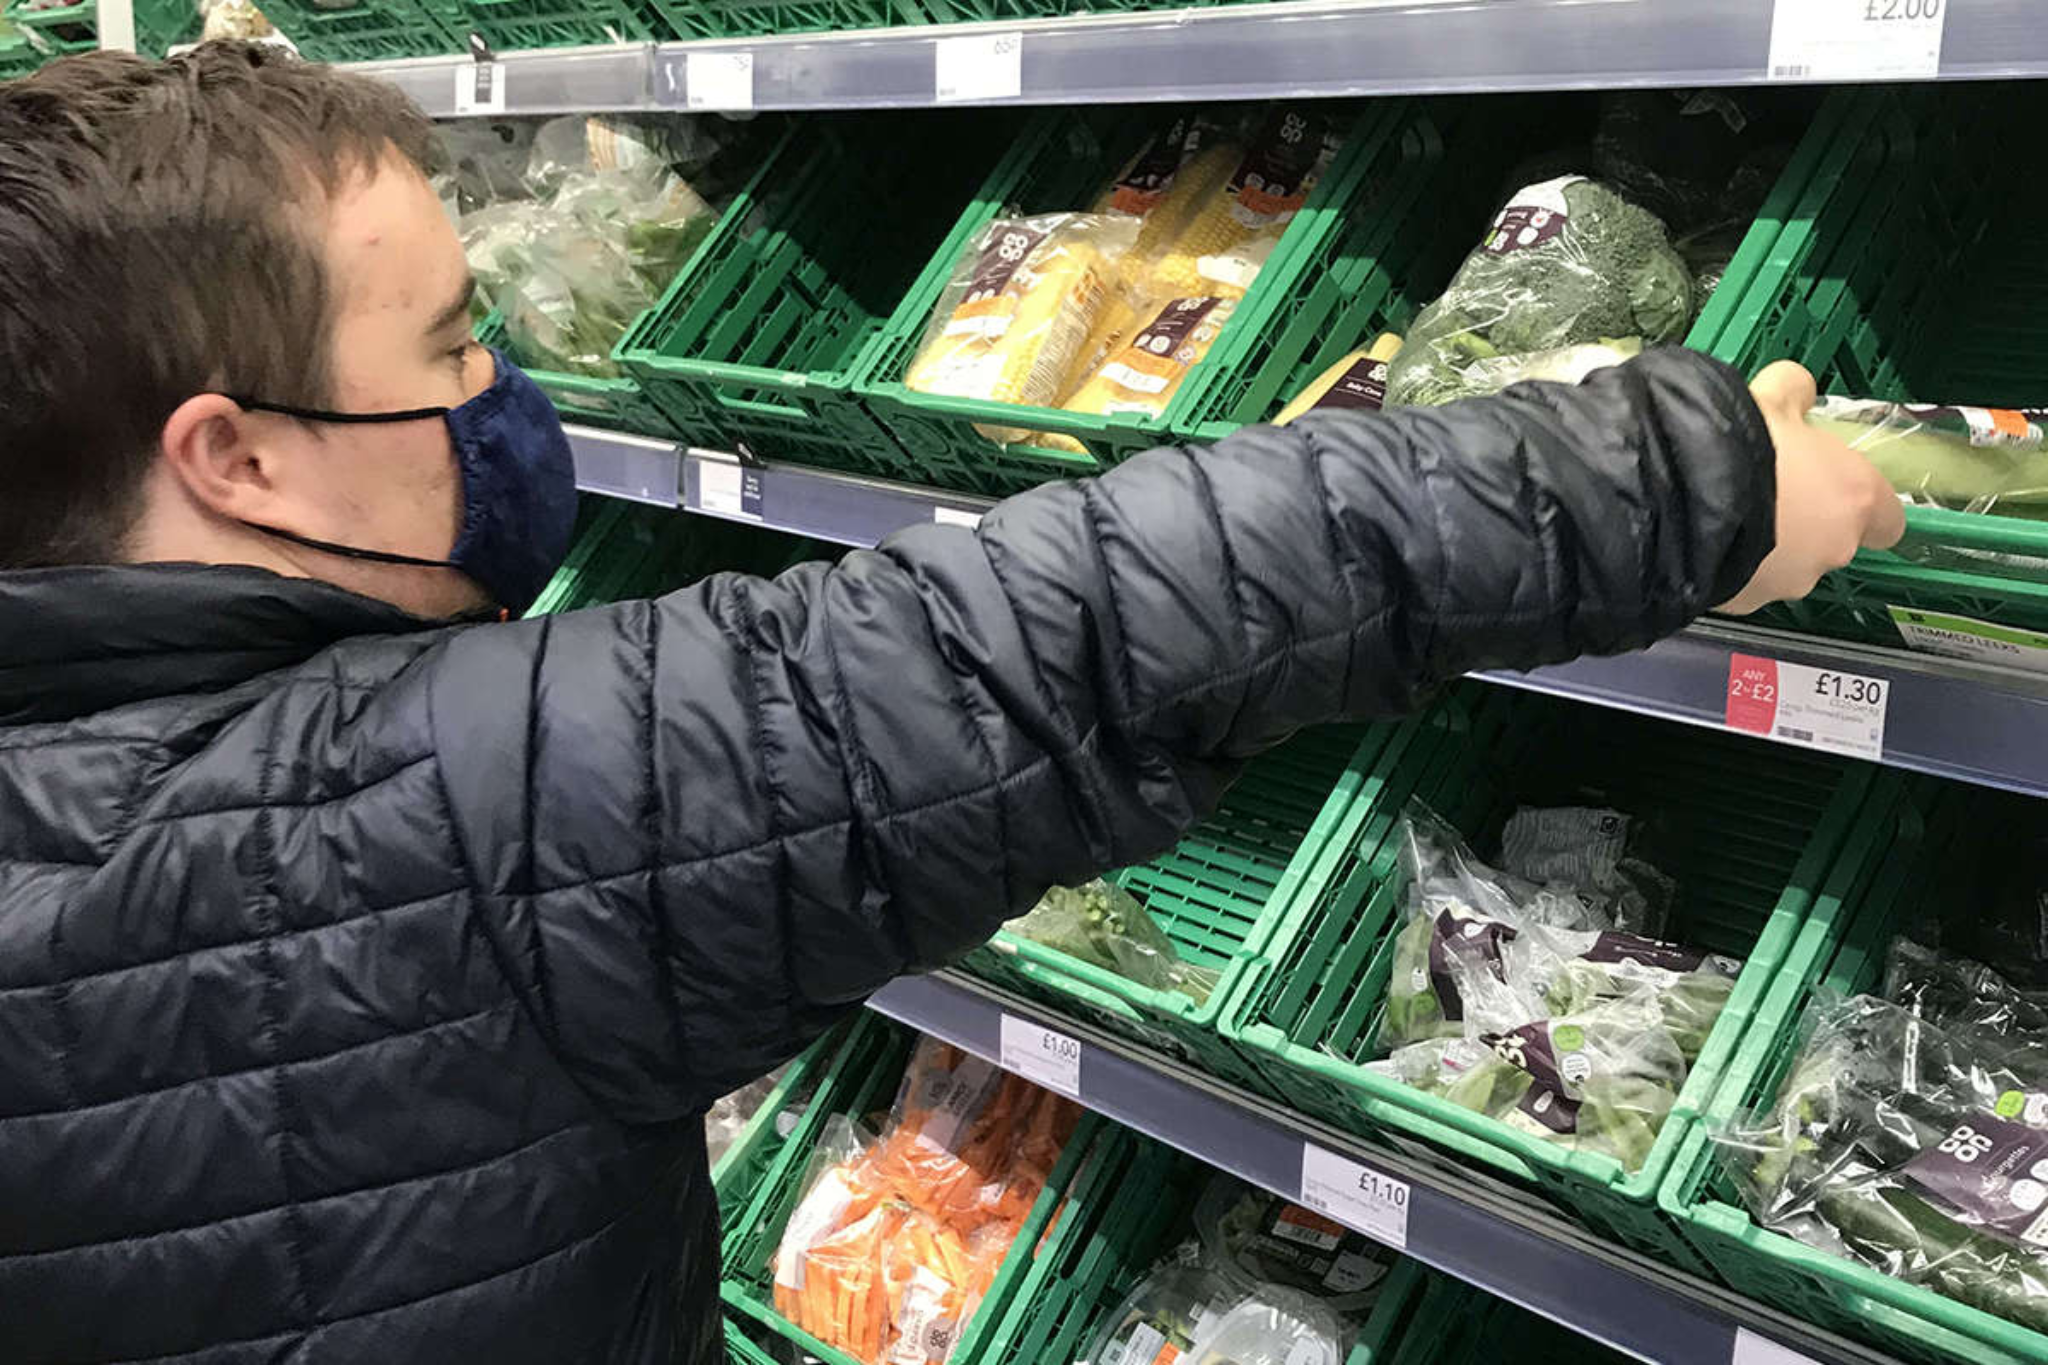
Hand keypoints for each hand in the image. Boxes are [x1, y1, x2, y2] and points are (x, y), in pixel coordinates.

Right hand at [1718, 361, 1905, 615]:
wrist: (1679, 497)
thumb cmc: (1742, 443)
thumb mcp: (1771, 397)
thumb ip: (1794, 392)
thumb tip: (1796, 390)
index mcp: (1856, 497)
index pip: (1888, 520)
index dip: (1861, 505)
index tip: (1831, 488)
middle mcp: (1833, 549)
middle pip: (1831, 543)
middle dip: (1804, 524)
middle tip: (1763, 492)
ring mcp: (1788, 583)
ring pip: (1786, 567)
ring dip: (1764, 548)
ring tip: (1723, 516)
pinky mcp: (1744, 604)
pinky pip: (1743, 583)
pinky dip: (1729, 566)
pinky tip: (1701, 539)